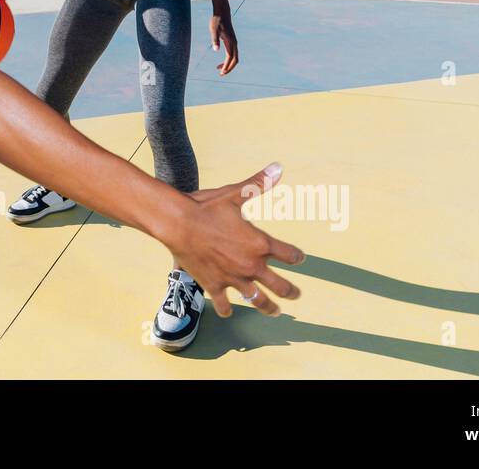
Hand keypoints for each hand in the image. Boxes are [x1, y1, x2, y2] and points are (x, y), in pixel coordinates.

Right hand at [167, 163, 304, 317]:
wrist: (178, 223)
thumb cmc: (206, 207)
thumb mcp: (235, 194)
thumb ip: (258, 184)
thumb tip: (278, 167)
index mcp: (260, 243)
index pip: (289, 254)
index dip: (296, 256)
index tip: (300, 258)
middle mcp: (251, 265)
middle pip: (279, 284)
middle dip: (290, 290)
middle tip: (296, 294)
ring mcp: (233, 278)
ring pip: (257, 299)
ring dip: (268, 307)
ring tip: (275, 311)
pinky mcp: (214, 286)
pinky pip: (224, 303)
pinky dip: (227, 309)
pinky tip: (228, 311)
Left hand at [210, 14, 237, 73]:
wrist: (222, 13)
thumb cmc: (217, 21)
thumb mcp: (213, 30)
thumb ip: (215, 40)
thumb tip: (216, 50)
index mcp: (230, 41)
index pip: (230, 57)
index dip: (226, 65)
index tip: (221, 72)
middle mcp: (234, 43)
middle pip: (235, 59)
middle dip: (229, 68)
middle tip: (221, 74)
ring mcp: (234, 43)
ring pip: (234, 57)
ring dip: (228, 65)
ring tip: (219, 70)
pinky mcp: (232, 42)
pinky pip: (232, 54)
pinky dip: (228, 60)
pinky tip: (220, 63)